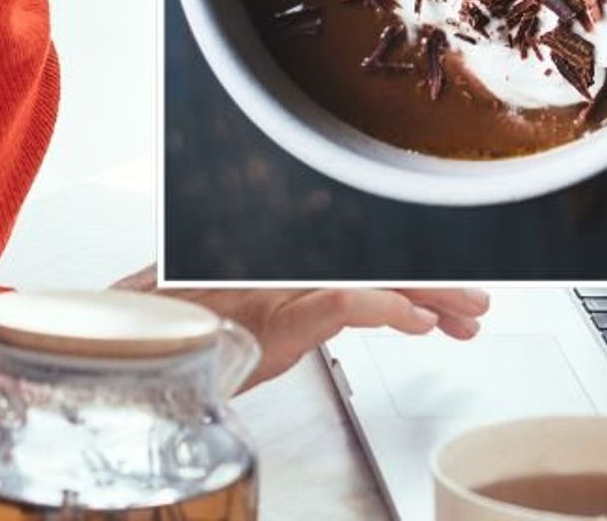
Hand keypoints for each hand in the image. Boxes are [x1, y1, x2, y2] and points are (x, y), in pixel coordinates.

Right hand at [113, 267, 487, 391]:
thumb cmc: (175, 328)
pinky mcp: (278, 310)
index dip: (410, 278)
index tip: (449, 300)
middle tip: (477, 302)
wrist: (130, 343)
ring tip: (468, 311)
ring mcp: (286, 287)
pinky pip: (342, 304)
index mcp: (286, 268)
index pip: (360, 263)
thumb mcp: (246, 322)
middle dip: (433, 284)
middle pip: (374, 265)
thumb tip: (359, 304)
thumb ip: (295, 309)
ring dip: (428, 296)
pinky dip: (386, 311)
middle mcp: (289, 268)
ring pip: (372, 280)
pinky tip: (418, 325)